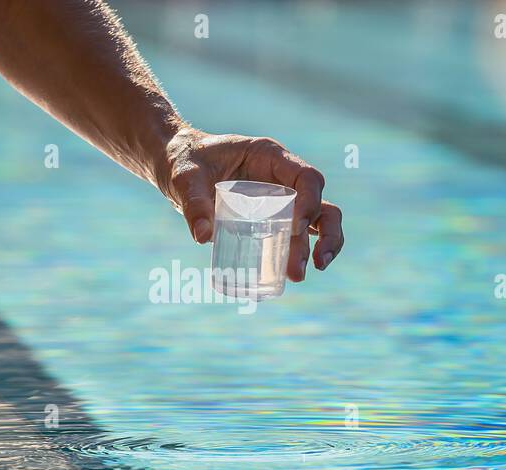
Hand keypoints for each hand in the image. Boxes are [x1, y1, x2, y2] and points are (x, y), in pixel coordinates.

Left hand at [160, 128, 342, 281]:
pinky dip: (300, 253)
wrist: (179, 166)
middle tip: (316, 263)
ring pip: (319, 221)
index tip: (296, 227)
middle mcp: (283, 178)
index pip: (306, 177)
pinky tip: (288, 274)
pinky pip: (298, 235)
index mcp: (270, 157)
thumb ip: (193, 203)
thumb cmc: (186, 163)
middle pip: (322, 204)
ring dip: (322, 248)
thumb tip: (202, 237)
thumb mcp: (186, 179)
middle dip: (326, 235)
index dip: (309, 201)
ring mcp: (282, 199)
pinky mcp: (272, 218)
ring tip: (300, 275)